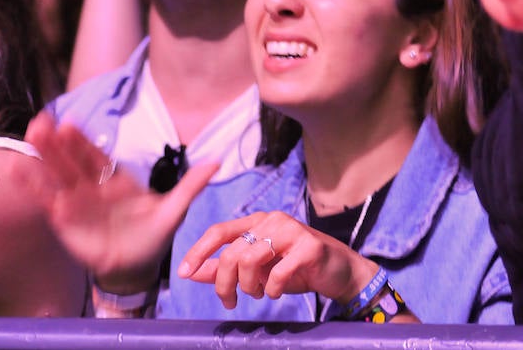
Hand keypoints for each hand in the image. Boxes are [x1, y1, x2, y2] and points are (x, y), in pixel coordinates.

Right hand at [21, 112, 216, 295]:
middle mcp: (94, 187)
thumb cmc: (154, 235)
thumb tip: (217, 161)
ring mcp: (77, 202)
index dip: (83, 141)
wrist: (136, 267)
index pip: (98, 156)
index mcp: (118, 180)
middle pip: (73, 160)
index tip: (70, 123)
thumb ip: (190, 186)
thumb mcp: (175, 210)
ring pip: (57, 175)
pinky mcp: (65, 221)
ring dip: (43, 157)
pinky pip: (47, 200)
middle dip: (58, 142)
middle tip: (42, 122)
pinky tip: (19, 170)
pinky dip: (34, 186)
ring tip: (31, 136)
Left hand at [176, 211, 379, 310]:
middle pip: (231, 251)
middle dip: (224, 282)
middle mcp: (273, 220)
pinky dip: (271, 289)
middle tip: (229, 302)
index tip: (184, 273)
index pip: (220, 231)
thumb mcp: (257, 271)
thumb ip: (226, 270)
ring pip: (250, 259)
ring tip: (258, 294)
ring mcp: (293, 231)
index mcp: (258, 222)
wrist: (338, 272)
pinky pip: (277, 273)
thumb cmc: (296, 269)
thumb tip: (193, 273)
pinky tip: (276, 292)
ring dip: (248, 286)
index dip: (198, 252)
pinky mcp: (309, 247)